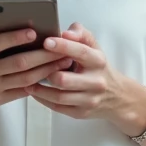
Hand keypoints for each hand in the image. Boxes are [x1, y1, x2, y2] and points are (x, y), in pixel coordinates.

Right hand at [0, 25, 74, 114]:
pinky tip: (51, 74)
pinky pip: (22, 91)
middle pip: (17, 63)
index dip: (14, 38)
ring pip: (24, 78)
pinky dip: (38, 82)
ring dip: (46, 69)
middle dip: (42, 55)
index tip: (33, 32)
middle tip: (60, 47)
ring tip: (63, 60)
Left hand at [26, 23, 145, 135]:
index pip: (80, 52)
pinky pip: (58, 107)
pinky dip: (43, 99)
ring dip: (39, 88)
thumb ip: (80, 34)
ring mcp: (89, 99)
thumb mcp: (94, 47)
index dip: (62, 46)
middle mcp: (96, 81)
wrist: (118, 97)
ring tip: (26, 80)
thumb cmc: (98, 67)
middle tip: (31, 65)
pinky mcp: (81, 113)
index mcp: (98, 61)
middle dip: (46, 72)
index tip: (46, 41)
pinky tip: (34, 91)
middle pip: (64, 79)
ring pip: (58, 96)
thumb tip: (65, 32)